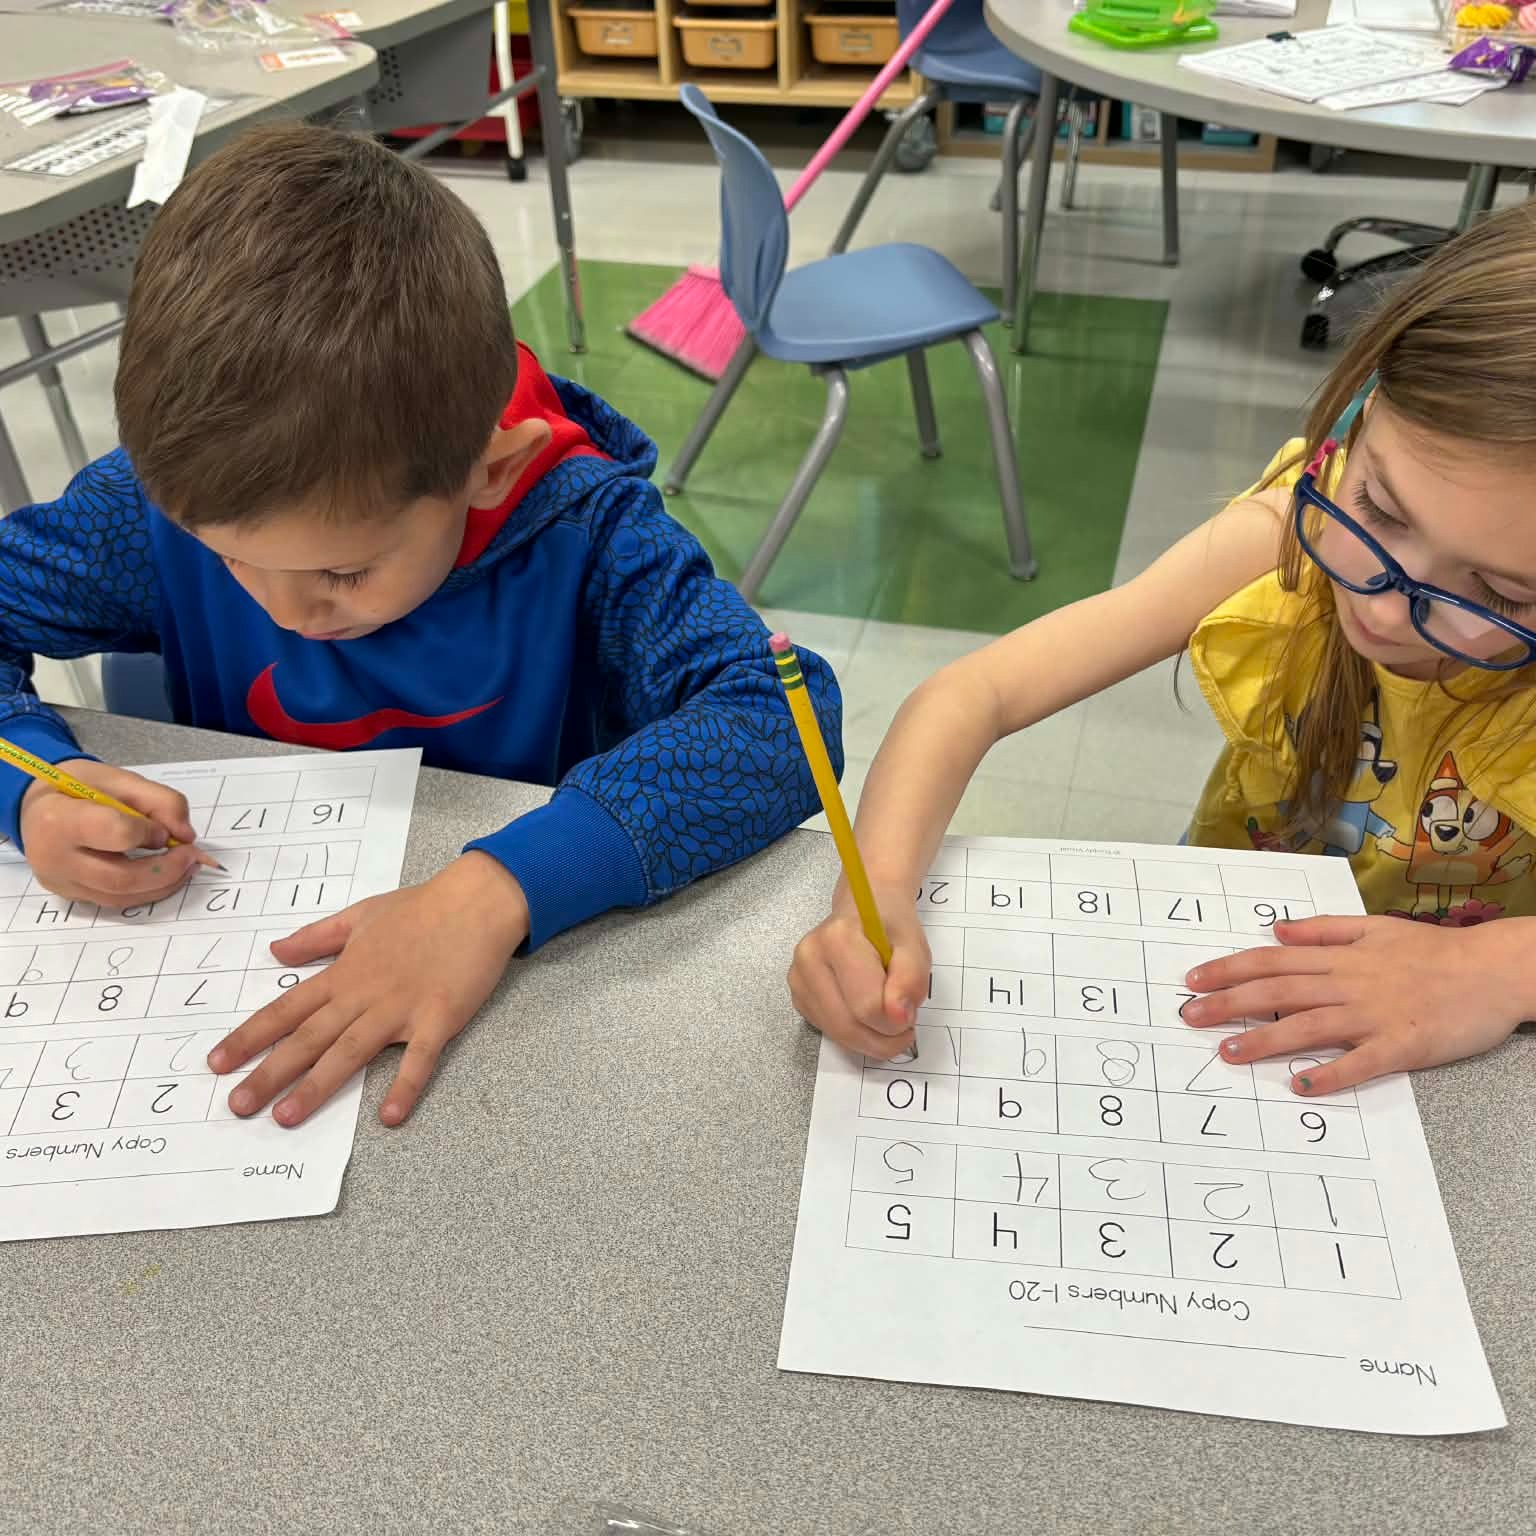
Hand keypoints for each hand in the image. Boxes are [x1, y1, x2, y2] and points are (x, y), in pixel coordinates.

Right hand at [19, 759, 199, 907]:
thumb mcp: (121, 779)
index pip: (115, 834)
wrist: (38, 806)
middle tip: (193, 857)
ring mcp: (59, 882)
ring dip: (162, 885)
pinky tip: (163, 876)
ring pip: (120, 897)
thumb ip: (160, 801)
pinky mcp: (69, 895)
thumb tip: (186, 835)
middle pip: (120, 878)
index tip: (162, 829)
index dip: (148, 833)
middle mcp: (53, 857)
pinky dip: (145, 891)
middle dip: (166, 870)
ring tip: (185, 867)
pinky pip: (113, 901)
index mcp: (60, 819)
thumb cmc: (78, 788)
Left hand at [208, 852, 528, 1127]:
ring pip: (350, 1052)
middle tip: (237, 1106)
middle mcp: (364, 994)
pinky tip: (389, 1117)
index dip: (250, 1036)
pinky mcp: (439, 1018)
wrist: (477, 902)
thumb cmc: (422, 907)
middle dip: (270, 1073)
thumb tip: (274, 951)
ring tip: (286, 1117)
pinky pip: (419, 1059)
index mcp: (345, 972)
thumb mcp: (361, 914)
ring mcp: (401, 1008)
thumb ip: (317, 937)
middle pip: (309, 1038)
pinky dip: (405, 1087)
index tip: (217, 1062)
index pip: (287, 1008)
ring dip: (317, 1085)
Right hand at [789, 882, 928, 1057]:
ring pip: (836, 1033)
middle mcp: (809, 958)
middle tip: (904, 1028)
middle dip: (882, 1038)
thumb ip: (911, 980)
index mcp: (837, 939)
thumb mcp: (915, 947)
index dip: (896, 1021)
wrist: (863, 910)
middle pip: (847, 1025)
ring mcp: (798, 978)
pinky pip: (829, 1031)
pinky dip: (854, 1033)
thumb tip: (898, 1017)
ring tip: (887, 1016)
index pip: (867, 1005)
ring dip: (869, 1038)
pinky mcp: (797, 995)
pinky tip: (864, 1011)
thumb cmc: (889, 928)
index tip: (911, 1011)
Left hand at [1181, 914, 1527, 1093]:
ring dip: (1265, 1040)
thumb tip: (1277, 930)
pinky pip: (1361, 1062)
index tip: (1193, 980)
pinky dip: (1330, 1073)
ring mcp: (1374, 1015)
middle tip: (1188, 1016)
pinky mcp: (1402, 1045)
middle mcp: (1349, 983)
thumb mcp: (1375, 927)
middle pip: (1277, 992)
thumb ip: (1324, 930)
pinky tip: (1301, 1086)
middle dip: (1228, 1003)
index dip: (1229, 969)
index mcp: (1340, 958)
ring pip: (1308, 1026)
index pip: (1271, 961)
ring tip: (1228, 1053)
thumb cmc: (1434, 951)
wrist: (1494, 969)